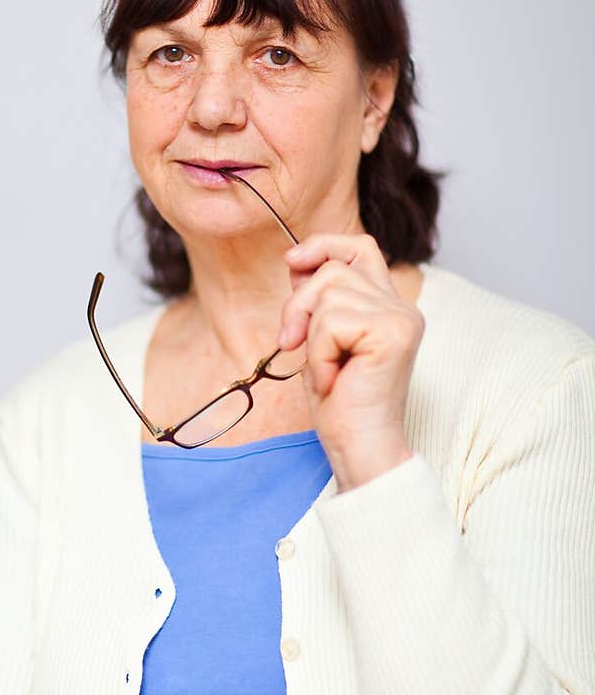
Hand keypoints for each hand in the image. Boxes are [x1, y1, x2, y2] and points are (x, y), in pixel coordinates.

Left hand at [279, 233, 423, 490]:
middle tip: (294, 345)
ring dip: (311, 336)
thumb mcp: (319, 340)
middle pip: (334, 270)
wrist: (359, 448)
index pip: (360, 248)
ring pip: (329, 293)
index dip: (325, 246)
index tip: (293, 261)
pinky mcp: (393, 333)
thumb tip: (296, 259)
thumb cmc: (340, 404)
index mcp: (388, 306)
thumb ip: (317, 300)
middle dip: (299, 304)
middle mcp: (402, 307)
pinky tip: (332, 380)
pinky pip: (331, 323)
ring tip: (325, 369)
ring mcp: (400, 318)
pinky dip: (318, 355)